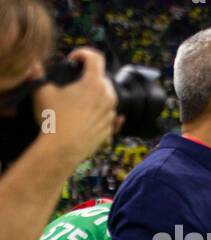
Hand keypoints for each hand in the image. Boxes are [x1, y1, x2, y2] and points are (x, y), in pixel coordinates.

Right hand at [31, 48, 117, 165]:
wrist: (63, 148)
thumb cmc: (54, 119)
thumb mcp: (42, 92)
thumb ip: (37, 74)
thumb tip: (33, 65)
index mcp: (94, 84)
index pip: (96, 57)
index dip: (84, 53)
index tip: (74, 59)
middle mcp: (108, 97)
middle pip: (103, 77)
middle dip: (89, 75)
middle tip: (74, 81)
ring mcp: (111, 114)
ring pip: (108, 96)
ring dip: (96, 94)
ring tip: (78, 100)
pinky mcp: (110, 128)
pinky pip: (110, 116)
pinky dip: (101, 112)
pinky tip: (90, 114)